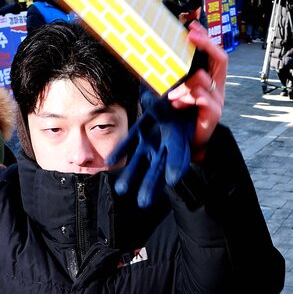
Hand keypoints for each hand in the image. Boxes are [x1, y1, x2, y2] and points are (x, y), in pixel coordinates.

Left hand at [109, 89, 194, 208]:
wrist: (177, 91)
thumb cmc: (182, 95)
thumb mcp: (179, 99)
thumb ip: (163, 103)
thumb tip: (149, 100)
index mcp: (181, 136)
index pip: (179, 153)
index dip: (177, 165)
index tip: (173, 179)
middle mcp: (165, 142)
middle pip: (158, 167)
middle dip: (151, 184)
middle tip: (143, 202)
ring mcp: (152, 139)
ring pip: (141, 160)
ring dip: (131, 175)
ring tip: (120, 190)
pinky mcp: (141, 132)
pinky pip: (129, 143)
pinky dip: (119, 151)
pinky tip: (109, 161)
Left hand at [166, 21, 225, 160]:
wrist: (189, 144)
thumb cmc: (183, 117)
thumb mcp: (178, 92)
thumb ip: (177, 78)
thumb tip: (159, 58)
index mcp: (211, 80)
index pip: (215, 54)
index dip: (206, 39)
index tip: (193, 26)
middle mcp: (218, 88)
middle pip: (221, 59)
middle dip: (206, 44)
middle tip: (191, 35)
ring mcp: (218, 100)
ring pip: (205, 79)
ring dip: (186, 84)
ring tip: (172, 97)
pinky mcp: (214, 113)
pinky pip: (202, 97)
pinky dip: (188, 98)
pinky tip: (177, 105)